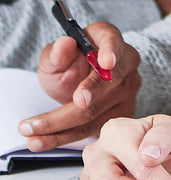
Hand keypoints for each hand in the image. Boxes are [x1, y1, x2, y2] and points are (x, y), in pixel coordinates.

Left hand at [18, 22, 140, 150]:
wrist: (77, 84)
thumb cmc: (69, 65)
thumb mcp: (55, 57)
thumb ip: (57, 53)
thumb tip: (64, 44)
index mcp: (109, 39)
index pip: (113, 42)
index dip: (111, 52)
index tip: (106, 63)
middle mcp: (126, 64)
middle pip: (110, 82)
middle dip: (90, 94)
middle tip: (74, 102)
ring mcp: (129, 90)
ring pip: (100, 111)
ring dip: (65, 124)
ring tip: (32, 130)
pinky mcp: (125, 113)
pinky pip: (97, 129)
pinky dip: (68, 137)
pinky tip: (44, 140)